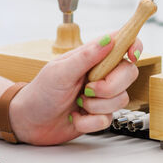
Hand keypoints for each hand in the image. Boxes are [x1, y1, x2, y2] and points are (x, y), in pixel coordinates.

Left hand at [8, 32, 141, 144]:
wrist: (28, 122)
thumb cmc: (40, 92)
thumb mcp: (60, 71)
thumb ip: (86, 57)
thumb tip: (108, 40)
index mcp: (92, 57)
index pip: (122, 43)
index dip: (133, 45)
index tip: (132, 55)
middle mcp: (100, 74)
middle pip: (129, 73)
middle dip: (111, 86)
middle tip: (88, 89)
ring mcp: (101, 95)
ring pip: (121, 99)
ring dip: (96, 106)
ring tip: (77, 104)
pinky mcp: (99, 115)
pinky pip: (108, 120)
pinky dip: (89, 122)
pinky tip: (75, 117)